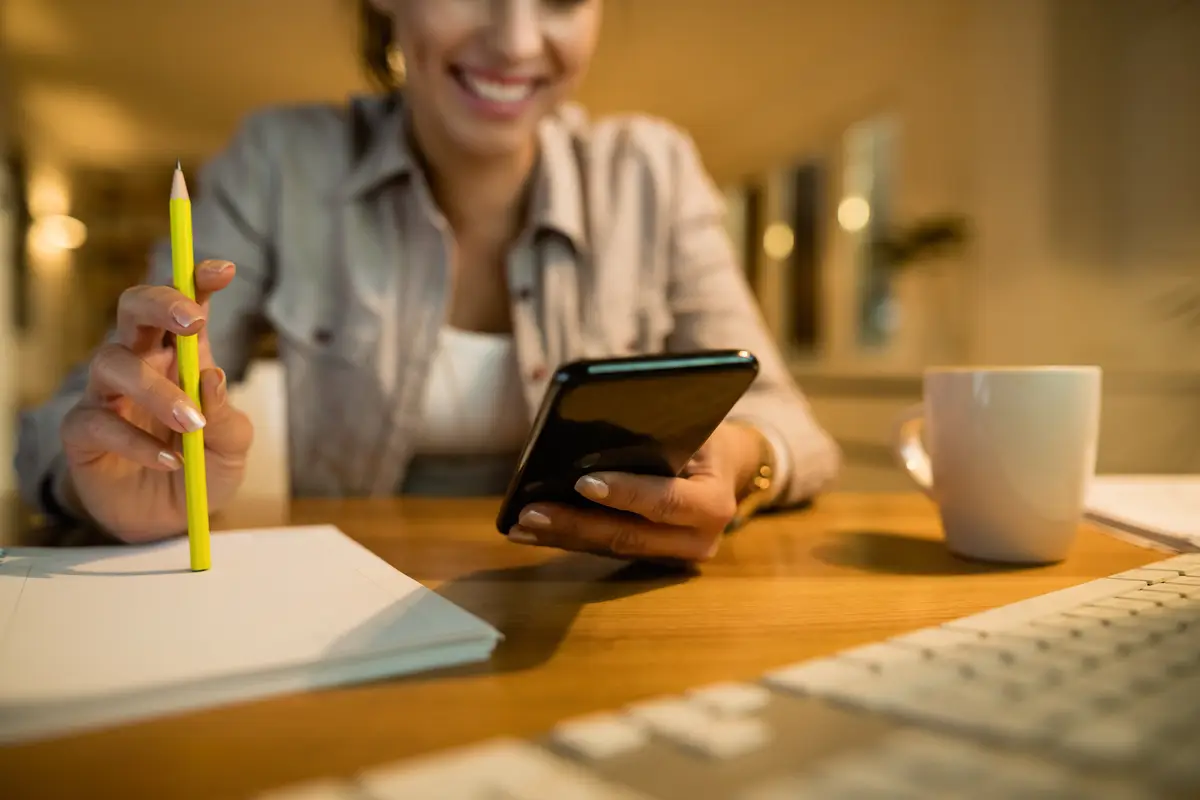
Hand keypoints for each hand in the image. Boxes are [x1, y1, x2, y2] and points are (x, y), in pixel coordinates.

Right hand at [58, 260, 253, 541]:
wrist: (170, 521)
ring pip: (114, 363)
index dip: (198, 281)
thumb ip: (228, 418)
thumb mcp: (231, 448)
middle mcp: (141, 364)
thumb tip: (211, 377)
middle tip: (194, 322)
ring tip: (192, 425)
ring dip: (157, 390)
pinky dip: (136, 441)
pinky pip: (98, 421)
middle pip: (133, 309)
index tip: (225, 271)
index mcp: (183, 357)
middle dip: (161, 302)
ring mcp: (107, 394)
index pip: (186, 307)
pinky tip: (170, 461)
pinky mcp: (82, 432)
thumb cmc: (203, 470)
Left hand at [506, 423, 764, 562]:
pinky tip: (533, 529)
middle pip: (629, 536)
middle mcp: (698, 541)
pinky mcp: (652, 559)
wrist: (727, 466)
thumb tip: (590, 428)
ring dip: (563, 536)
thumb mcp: (692, 424)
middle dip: (575, 524)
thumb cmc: (704, 435)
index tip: (582, 481)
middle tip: (531, 511)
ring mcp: (675, 557)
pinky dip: (569, 538)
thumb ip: (656, 431)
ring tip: (521, 522)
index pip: (665, 502)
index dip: (625, 493)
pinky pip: (607, 550)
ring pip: (612, 548)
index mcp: (714, 504)